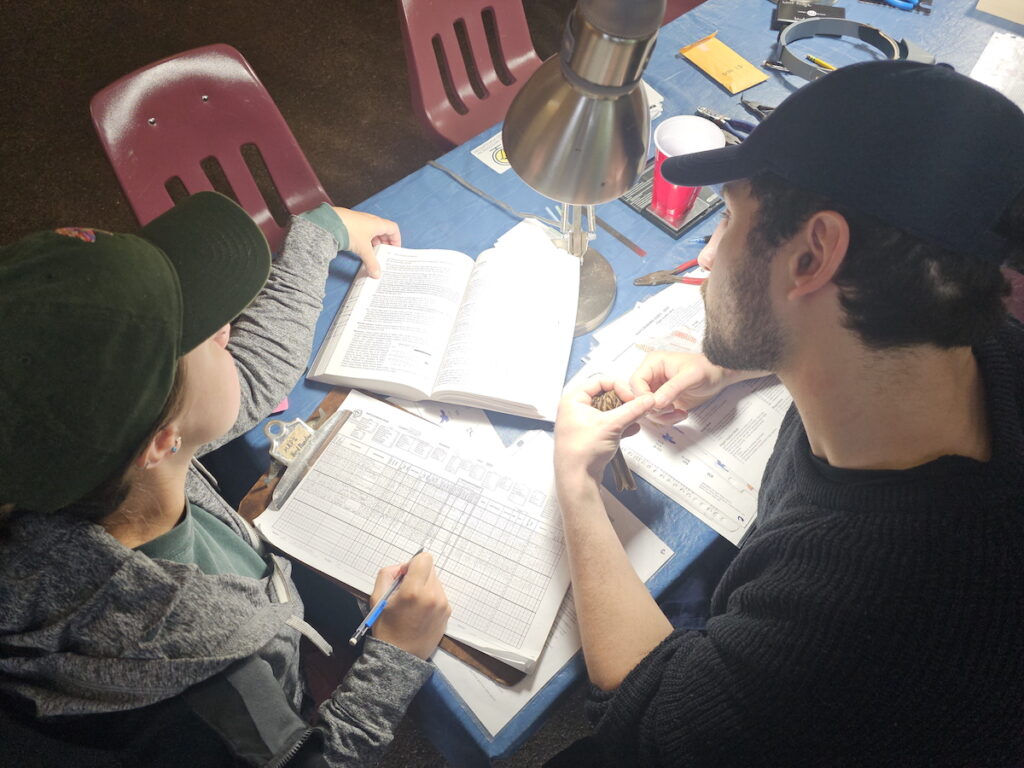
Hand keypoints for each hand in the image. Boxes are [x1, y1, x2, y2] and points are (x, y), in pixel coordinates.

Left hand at [331, 207, 400, 278]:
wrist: (329, 222)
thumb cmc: (351, 231)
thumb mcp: (364, 249)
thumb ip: (371, 263)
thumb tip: (377, 275)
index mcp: (377, 223)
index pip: (393, 228)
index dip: (396, 239)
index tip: (394, 249)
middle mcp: (370, 220)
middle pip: (383, 230)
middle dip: (385, 242)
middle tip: (384, 253)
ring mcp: (360, 221)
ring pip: (372, 231)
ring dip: (374, 241)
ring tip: (372, 252)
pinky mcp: (350, 223)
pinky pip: (363, 231)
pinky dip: (365, 240)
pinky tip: (360, 248)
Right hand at [370, 551, 449, 659]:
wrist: (399, 657)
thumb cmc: (386, 628)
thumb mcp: (377, 598)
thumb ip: (388, 573)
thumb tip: (404, 567)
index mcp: (414, 591)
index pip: (424, 558)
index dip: (412, 564)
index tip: (405, 576)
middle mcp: (433, 596)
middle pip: (430, 569)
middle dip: (418, 576)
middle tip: (406, 592)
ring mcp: (443, 605)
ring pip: (436, 582)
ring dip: (425, 587)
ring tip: (413, 605)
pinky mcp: (448, 613)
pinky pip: (440, 595)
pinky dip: (431, 598)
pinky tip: (420, 613)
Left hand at [555, 377, 654, 482]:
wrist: (576, 479)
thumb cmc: (580, 452)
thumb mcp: (611, 425)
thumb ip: (632, 410)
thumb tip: (646, 400)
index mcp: (573, 400)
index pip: (600, 380)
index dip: (619, 386)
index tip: (631, 397)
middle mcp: (575, 409)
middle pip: (606, 395)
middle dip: (623, 401)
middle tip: (635, 406)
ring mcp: (582, 423)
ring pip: (608, 411)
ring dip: (623, 414)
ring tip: (635, 417)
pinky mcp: (590, 436)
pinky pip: (608, 424)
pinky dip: (620, 425)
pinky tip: (631, 429)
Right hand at [630, 351, 754, 424]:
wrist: (719, 376)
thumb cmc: (707, 369)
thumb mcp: (691, 376)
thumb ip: (673, 388)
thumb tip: (656, 402)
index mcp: (653, 364)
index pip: (635, 382)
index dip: (642, 396)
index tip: (656, 405)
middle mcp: (651, 377)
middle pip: (638, 398)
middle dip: (653, 408)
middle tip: (671, 409)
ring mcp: (656, 390)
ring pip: (646, 409)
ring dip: (662, 416)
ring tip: (679, 413)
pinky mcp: (663, 402)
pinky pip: (657, 415)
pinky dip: (667, 419)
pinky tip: (681, 414)